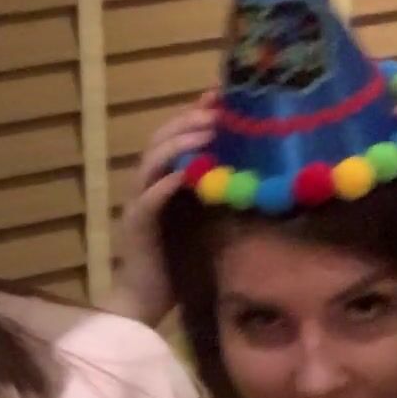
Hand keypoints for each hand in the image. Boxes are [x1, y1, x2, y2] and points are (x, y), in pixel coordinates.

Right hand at [100, 91, 215, 325]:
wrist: (146, 301)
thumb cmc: (180, 263)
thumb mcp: (206, 220)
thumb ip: (220, 194)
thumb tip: (259, 171)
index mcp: (163, 181)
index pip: (174, 136)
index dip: (195, 113)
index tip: (222, 96)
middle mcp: (146, 186)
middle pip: (160, 140)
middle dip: (188, 120)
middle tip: (217, 109)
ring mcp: (138, 204)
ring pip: (151, 162)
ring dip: (178, 143)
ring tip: (206, 131)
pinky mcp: (136, 226)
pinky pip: (148, 199)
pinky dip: (165, 183)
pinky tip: (186, 173)